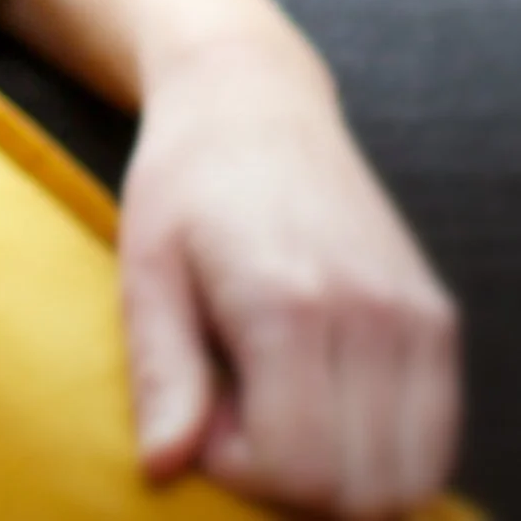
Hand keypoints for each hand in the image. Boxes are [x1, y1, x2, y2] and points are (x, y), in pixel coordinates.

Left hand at [0, 0, 461, 516]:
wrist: (252, 99)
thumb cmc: (182, 183)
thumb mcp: (145, 268)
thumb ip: (161, 372)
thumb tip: (166, 468)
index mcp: (288, 304)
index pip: (298, 469)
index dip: (240, 472)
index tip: (199, 417)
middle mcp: (372, 315)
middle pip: (361, 490)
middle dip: (288, 484)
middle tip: (231, 414)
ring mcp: (417, 318)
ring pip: (408, 480)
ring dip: (338, 475)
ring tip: (271, 405)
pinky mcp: (437, 319)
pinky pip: (432, 439)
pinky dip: (380, 450)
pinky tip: (315, 397)